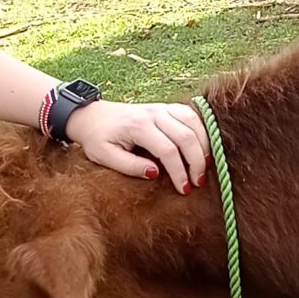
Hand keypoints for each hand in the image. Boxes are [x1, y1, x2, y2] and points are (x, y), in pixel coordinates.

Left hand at [67, 98, 207, 190]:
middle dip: (196, 162)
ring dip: (204, 145)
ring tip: (205, 167)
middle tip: (198, 182)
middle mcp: (153, 114)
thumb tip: (155, 173)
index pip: (167, 150)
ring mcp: (162, 108)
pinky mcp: (167, 107)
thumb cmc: (98, 138)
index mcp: (138, 126)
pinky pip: (191, 115)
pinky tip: (203, 147)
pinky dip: (202, 130)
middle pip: (186, 136)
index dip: (179, 171)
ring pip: (193, 123)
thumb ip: (129, 166)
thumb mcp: (104, 156)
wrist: (93, 116)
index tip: (184, 189)